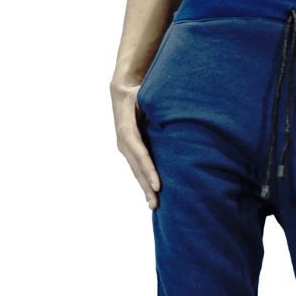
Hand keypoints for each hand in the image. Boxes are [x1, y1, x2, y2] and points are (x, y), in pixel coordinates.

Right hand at [110, 79, 160, 209]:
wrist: (123, 90)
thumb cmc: (140, 91)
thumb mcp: (146, 95)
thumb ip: (157, 107)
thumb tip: (173, 114)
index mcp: (127, 128)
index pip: (140, 153)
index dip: (149, 169)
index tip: (158, 185)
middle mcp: (123, 140)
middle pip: (137, 167)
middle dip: (147, 186)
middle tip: (156, 204)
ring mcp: (125, 147)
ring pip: (136, 171)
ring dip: (145, 189)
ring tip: (154, 205)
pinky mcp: (129, 151)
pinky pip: (137, 169)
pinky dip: (144, 182)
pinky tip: (150, 196)